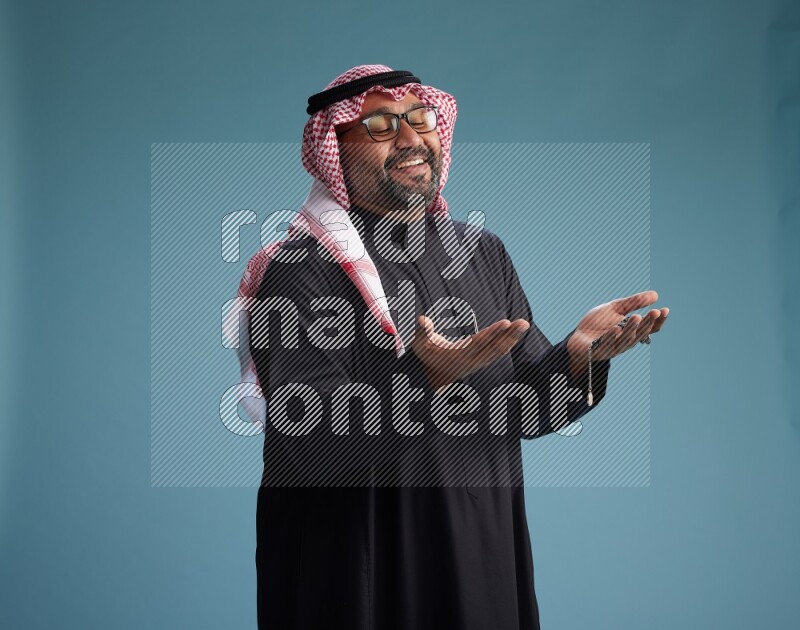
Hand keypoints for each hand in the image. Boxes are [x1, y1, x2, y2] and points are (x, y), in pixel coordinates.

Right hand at [410, 315, 529, 391]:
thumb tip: (423, 319)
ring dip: (512, 338)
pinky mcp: (482, 362)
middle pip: (493, 348)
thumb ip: (422, 331)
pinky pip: (498, 353)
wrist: (431, 377)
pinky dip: (508, 343)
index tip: (505, 323)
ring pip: (498, 351)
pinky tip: (516, 332)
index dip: (492, 333)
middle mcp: (470, 362)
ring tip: (524, 324)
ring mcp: (478, 364)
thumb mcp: (419, 344)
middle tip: (523, 323)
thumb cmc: (426, 355)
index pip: (477, 343)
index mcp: (456, 356)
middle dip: (509, 335)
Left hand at [566, 290, 668, 366]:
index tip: (665, 309)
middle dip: (647, 323)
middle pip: (639, 334)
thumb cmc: (598, 323)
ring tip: (636, 317)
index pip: (649, 328)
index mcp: (632, 332)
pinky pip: (606, 345)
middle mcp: (626, 341)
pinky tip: (616, 328)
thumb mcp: (616, 308)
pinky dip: (611, 337)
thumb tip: (655, 295)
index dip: (658, 321)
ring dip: (631, 329)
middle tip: (654, 312)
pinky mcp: (598, 351)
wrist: (578, 337)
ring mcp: (613, 348)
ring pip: (625, 340)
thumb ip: (634, 302)